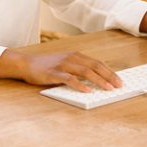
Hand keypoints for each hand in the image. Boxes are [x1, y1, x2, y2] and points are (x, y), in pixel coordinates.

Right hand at [0, 48, 121, 91]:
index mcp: (76, 55)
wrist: (27, 64)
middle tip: (118, 86)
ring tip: (107, 88)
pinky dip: (80, 85)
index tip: (119, 80)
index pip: (97, 63)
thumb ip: (78, 70)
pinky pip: (70, 79)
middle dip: (109, 76)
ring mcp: (63, 65)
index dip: (109, 72)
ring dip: (98, 80)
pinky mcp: (54, 73)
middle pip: (95, 66)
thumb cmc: (48, 66)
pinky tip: (87, 91)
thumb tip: (96, 81)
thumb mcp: (66, 64)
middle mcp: (71, 58)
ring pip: (85, 71)